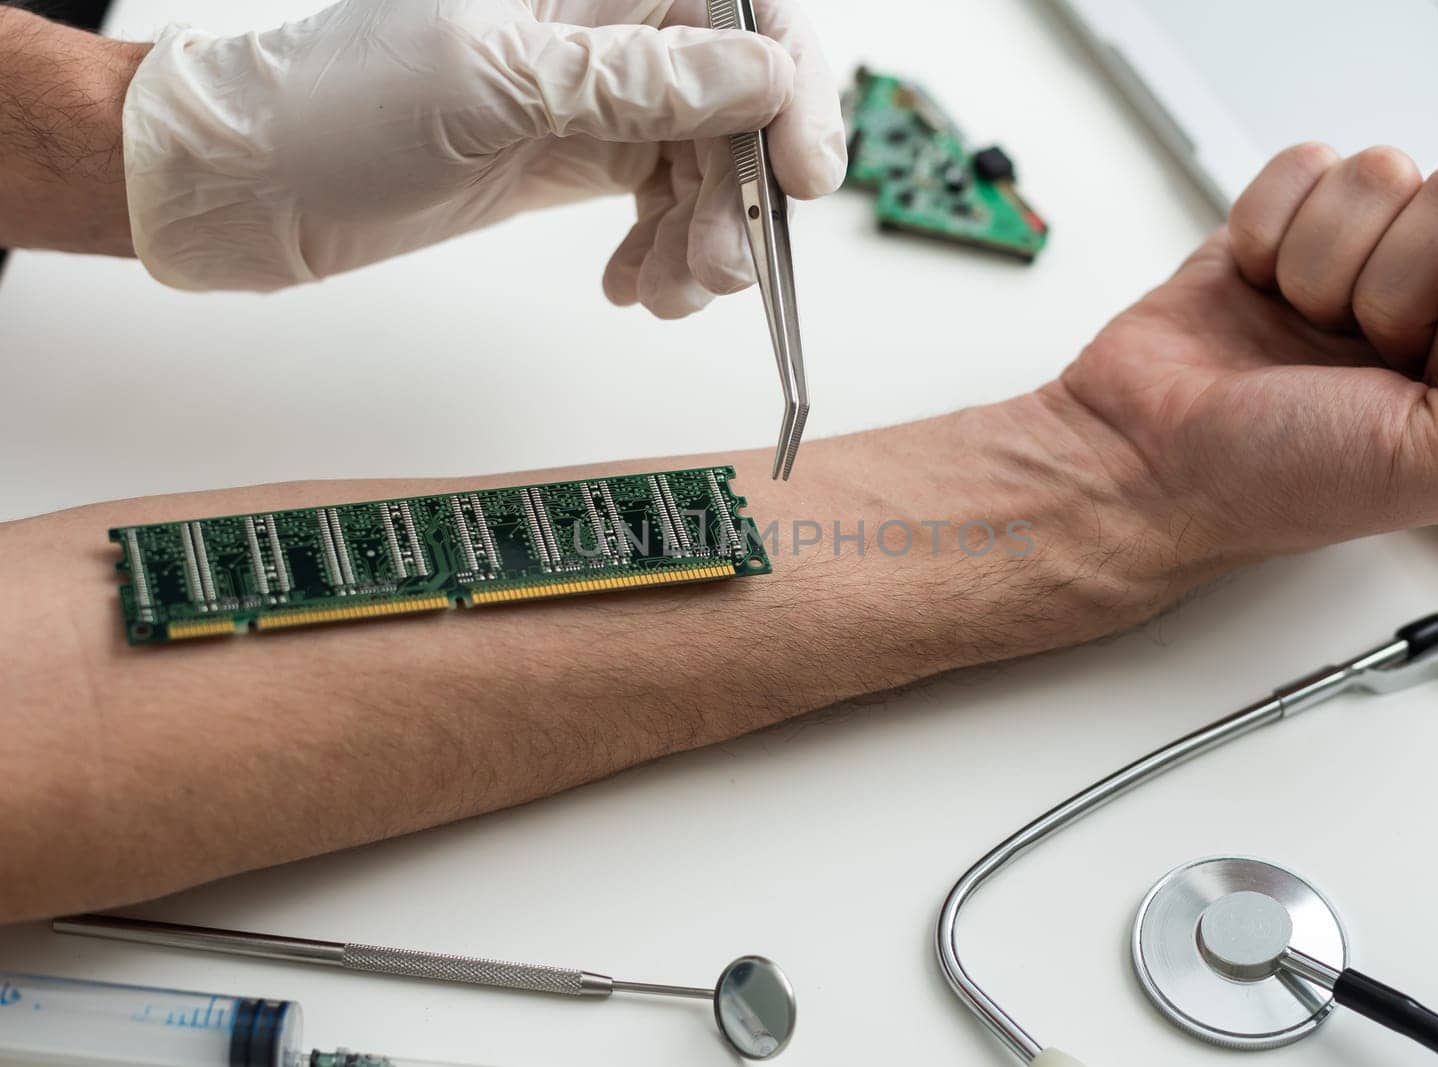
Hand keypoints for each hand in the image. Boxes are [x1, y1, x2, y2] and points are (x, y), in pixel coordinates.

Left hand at [122, 0, 845, 314]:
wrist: (250, 182)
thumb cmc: (338, 103)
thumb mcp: (495, 82)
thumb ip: (637, 79)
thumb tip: (763, 72)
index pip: (740, 12)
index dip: (791, 89)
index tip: (802, 173)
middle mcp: (603, 33)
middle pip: (737, 102)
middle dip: (742, 192)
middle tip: (720, 265)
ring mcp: (593, 100)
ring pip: (706, 165)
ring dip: (705, 240)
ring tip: (666, 293)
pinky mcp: (574, 160)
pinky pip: (660, 206)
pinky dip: (661, 256)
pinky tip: (632, 288)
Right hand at [1058, 145, 1437, 557]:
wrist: (1146, 467)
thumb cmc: (1284, 482)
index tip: (1420, 356)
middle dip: (1393, 279)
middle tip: (1350, 351)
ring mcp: (1361, 259)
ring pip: (1383, 173)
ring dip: (1322, 262)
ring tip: (1296, 328)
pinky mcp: (1289, 227)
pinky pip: (1307, 167)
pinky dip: (1268, 231)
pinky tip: (1257, 293)